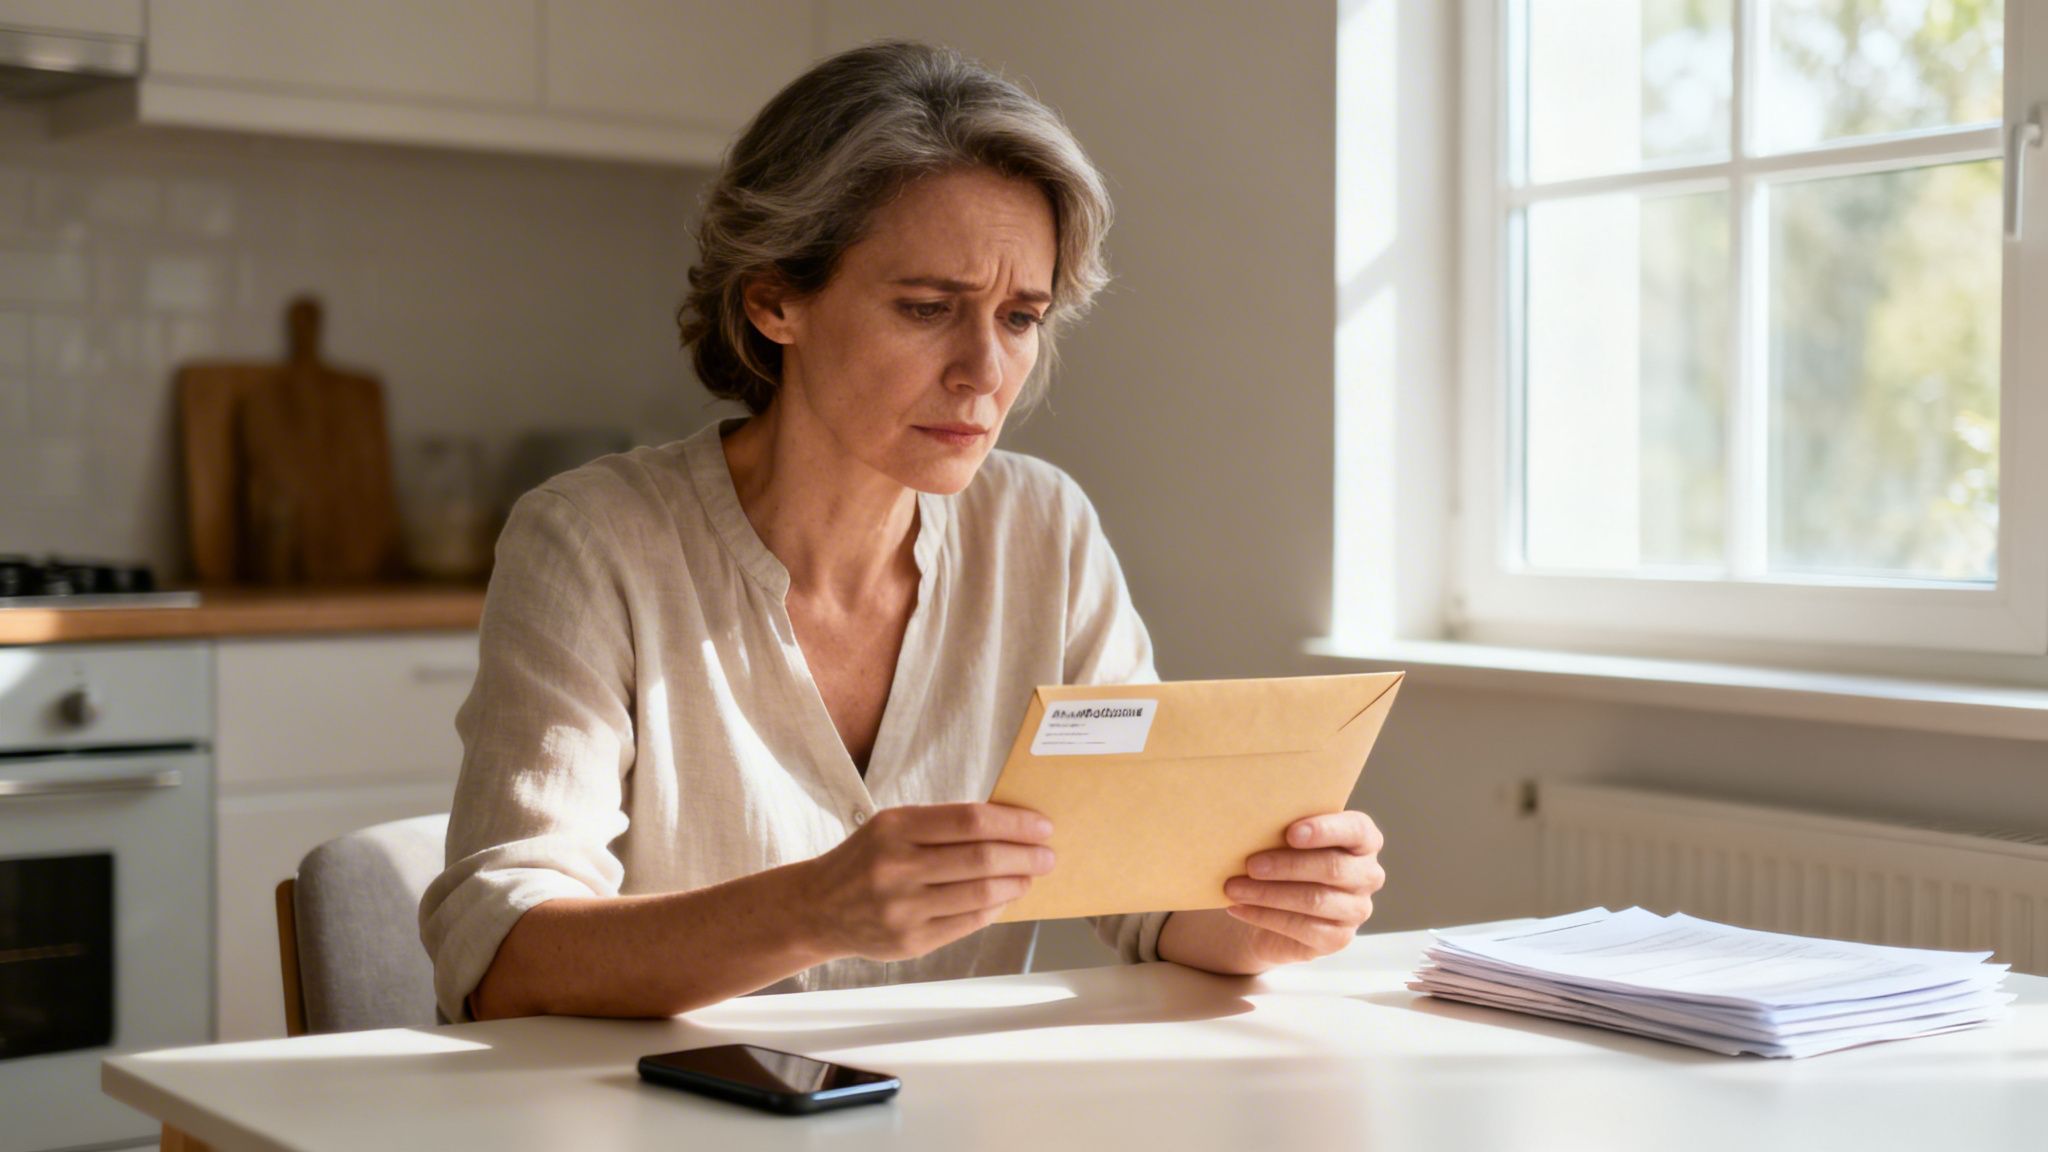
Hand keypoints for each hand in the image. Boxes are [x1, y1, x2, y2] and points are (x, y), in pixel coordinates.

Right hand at [798, 803, 1054, 961]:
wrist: (817, 909)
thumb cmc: (865, 860)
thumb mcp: (892, 827)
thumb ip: (942, 826)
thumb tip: (1010, 827)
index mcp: (894, 827)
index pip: (971, 820)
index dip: (1015, 823)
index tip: (1042, 827)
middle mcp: (897, 867)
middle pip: (982, 858)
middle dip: (1026, 856)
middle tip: (1047, 856)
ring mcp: (903, 909)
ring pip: (982, 893)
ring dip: (1018, 884)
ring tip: (1030, 876)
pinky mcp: (910, 942)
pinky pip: (969, 922)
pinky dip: (996, 908)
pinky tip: (1004, 898)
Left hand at [1219, 810, 1385, 965]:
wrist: (1277, 905)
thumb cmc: (1284, 856)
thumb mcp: (1287, 837)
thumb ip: (1283, 827)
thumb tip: (1249, 825)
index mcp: (1362, 839)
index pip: (1356, 830)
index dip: (1326, 830)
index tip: (1291, 833)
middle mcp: (1368, 874)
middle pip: (1332, 868)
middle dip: (1287, 865)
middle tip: (1250, 864)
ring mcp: (1356, 909)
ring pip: (1315, 900)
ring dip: (1268, 894)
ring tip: (1233, 888)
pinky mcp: (1338, 938)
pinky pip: (1302, 928)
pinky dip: (1264, 916)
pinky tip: (1238, 908)